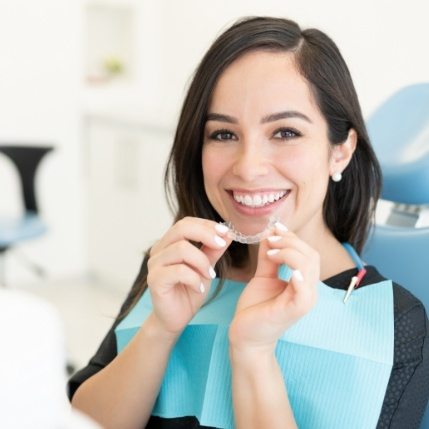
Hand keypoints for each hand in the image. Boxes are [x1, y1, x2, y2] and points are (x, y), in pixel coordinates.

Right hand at [147, 217, 231, 335]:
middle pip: (181, 228)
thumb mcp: (206, 268)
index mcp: (169, 243)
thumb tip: (228, 233)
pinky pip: (179, 271)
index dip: (206, 225)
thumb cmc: (189, 291)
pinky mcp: (155, 280)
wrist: (175, 319)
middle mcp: (159, 250)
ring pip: (181, 249)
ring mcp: (154, 264)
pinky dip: (195, 278)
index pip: (186, 223)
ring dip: (202, 261)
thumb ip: (213, 250)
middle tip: (221, 245)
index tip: (226, 232)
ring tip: (210, 276)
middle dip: (205, 234)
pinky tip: (200, 288)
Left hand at [229, 223, 318, 351]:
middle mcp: (308, 290)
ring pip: (309, 267)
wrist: (246, 335)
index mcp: (303, 282)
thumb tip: (271, 234)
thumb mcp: (263, 276)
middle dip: (291, 241)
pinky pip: (304, 291)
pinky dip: (298, 276)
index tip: (274, 227)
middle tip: (270, 238)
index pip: (307, 252)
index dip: (292, 237)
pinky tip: (285, 267)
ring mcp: (304, 301)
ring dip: (289, 252)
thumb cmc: (255, 307)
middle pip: (311, 256)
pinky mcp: (295, 310)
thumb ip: (269, 257)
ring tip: (271, 252)